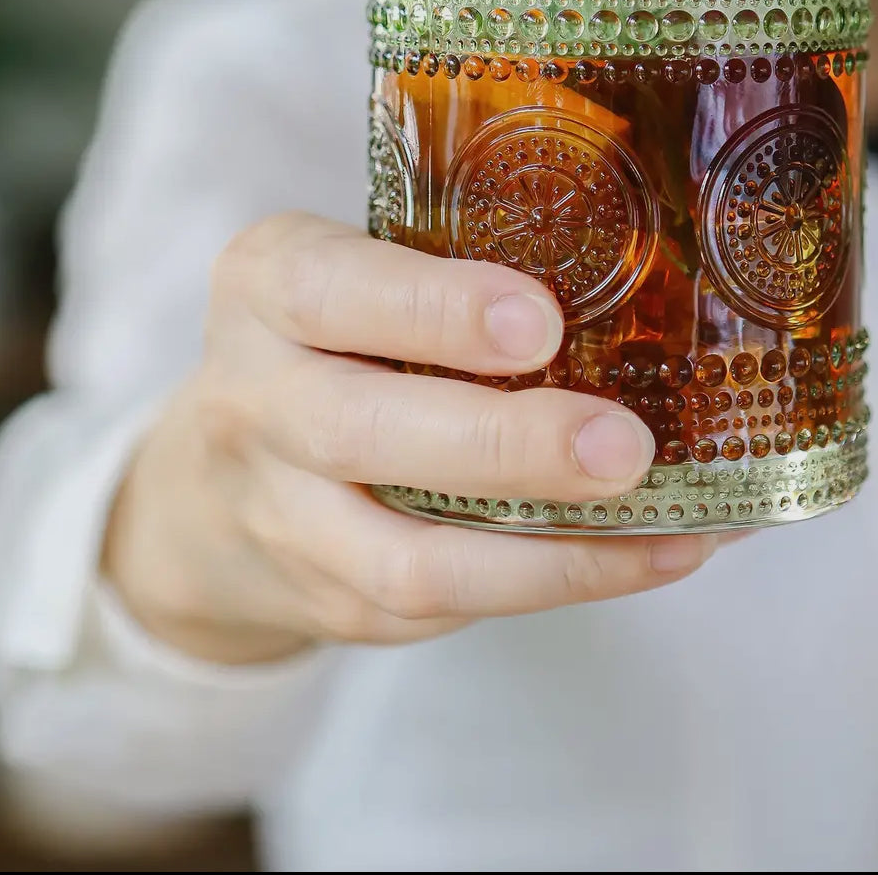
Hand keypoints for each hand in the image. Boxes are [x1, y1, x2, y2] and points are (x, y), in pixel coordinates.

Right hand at [102, 213, 719, 663]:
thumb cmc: (331, 346)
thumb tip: (647, 285)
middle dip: (505, 446)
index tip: (540, 320)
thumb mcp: (357, 274)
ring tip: (665, 527)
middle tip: (623, 446)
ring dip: (549, 552)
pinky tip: (651, 554)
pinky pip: (448, 607)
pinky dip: (561, 582)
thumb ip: (453, 270)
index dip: (434, 309)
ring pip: (404, 560)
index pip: (326, 290)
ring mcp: (285, 519)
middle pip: (360, 434)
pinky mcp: (334, 602)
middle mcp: (256, 404)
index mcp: (265, 289)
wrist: (212, 494)